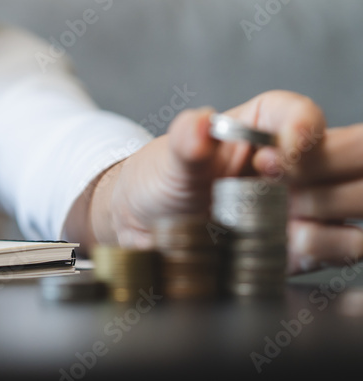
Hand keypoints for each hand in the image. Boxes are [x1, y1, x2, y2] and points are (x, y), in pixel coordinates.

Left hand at [101, 90, 360, 272]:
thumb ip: (185, 141)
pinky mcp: (313, 246)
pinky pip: (350, 244)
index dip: (302, 128)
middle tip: (276, 185)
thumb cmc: (162, 183)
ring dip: (327, 206)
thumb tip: (199, 124)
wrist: (150, 234)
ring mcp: (310, 204)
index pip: (302, 114)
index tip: (279, 152)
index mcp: (265, 128)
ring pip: (360, 196)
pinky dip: (327, 245)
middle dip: (326, 169)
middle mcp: (299, 163)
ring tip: (280, 215)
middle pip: (355, 150)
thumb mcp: (168, 160)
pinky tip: (290, 242)